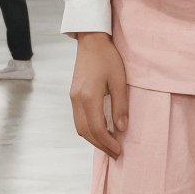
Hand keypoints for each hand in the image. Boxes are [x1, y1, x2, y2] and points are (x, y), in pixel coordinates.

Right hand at [70, 33, 128, 158]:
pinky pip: (78, 119)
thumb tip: (121, 129)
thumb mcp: (119, 81)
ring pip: (80, 127)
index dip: (108, 142)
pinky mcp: (73, 94)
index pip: (97, 128)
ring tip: (109, 145)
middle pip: (86, 132)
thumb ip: (120, 106)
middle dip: (101, 145)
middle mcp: (77, 100)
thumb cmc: (108, 58)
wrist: (91, 40)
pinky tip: (100, 130)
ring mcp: (73, 97)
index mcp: (89, 97)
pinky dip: (88, 129)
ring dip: (93, 139)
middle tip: (116, 153)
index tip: (119, 151)